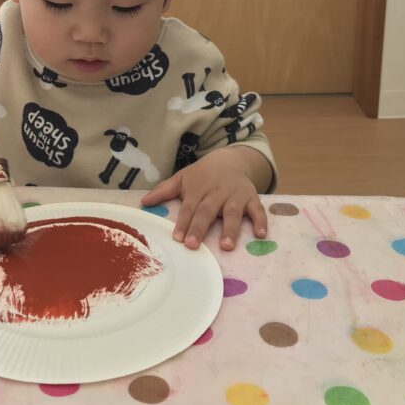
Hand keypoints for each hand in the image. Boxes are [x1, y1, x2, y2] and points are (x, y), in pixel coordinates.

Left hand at [141, 147, 267, 250]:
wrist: (230, 159)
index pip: (189, 208)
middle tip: (194, 245)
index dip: (183, 222)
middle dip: (200, 228)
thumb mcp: (182, 178)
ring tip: (227, 246)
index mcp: (198, 189)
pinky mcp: (251, 198)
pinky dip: (260, 221)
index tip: (178, 238)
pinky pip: (258, 210)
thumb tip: (143, 202)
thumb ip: (164, 190)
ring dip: (230, 229)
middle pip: (208, 212)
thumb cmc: (203, 174)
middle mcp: (216, 193)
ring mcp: (235, 196)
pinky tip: (260, 235)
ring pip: (233, 213)